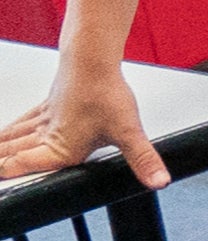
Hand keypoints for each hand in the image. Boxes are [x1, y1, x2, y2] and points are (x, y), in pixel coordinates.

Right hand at [0, 58, 159, 186]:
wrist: (92, 61)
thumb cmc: (105, 94)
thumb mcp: (128, 132)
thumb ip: (143, 159)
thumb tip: (158, 180)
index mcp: (60, 148)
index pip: (22, 167)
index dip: (6, 175)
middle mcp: (47, 135)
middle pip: (13, 154)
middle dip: (0, 164)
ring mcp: (44, 119)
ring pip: (14, 138)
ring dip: (2, 147)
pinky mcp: (47, 105)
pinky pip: (22, 122)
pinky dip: (9, 130)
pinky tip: (8, 131)